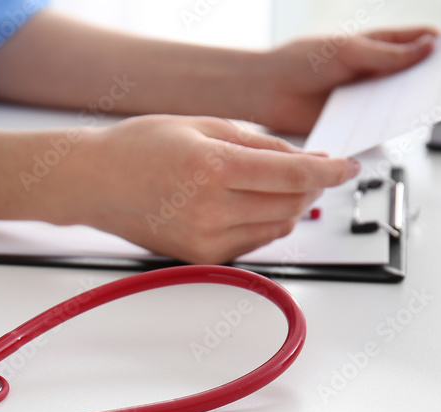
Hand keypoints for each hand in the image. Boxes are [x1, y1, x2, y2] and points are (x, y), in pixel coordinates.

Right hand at [48, 115, 359, 263]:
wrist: (94, 182)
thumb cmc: (137, 149)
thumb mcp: (203, 125)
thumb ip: (258, 143)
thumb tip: (302, 161)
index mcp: (213, 167)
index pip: (294, 176)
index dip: (330, 172)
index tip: (347, 167)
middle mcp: (211, 209)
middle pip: (292, 205)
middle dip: (312, 188)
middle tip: (316, 171)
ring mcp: (205, 239)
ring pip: (277, 228)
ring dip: (292, 208)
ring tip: (281, 186)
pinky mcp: (201, 258)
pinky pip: (254, 244)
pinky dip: (266, 225)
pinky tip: (256, 206)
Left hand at [252, 27, 439, 134]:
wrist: (266, 91)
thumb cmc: (299, 61)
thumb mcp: (348, 51)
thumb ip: (387, 54)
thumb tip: (427, 47)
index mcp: (376, 47)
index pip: (417, 44)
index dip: (440, 47)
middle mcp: (374, 73)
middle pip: (413, 78)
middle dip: (432, 80)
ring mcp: (365, 100)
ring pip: (397, 105)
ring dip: (413, 106)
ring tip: (432, 106)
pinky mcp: (353, 125)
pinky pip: (377, 129)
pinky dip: (389, 129)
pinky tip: (400, 128)